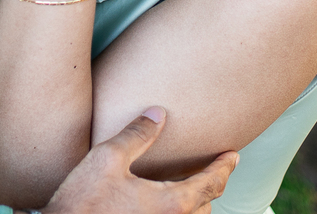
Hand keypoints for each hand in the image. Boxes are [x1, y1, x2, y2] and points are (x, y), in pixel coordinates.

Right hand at [38, 109, 237, 213]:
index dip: (224, 166)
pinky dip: (180, 212)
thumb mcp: (108, 158)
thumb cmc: (83, 201)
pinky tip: (163, 202)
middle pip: (206, 204)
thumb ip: (137, 134)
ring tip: (192, 185)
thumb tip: (158, 113)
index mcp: (172, 204)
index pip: (211, 183)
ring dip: (196, 202)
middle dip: (212, 184)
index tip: (233, 155)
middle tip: (215, 167)